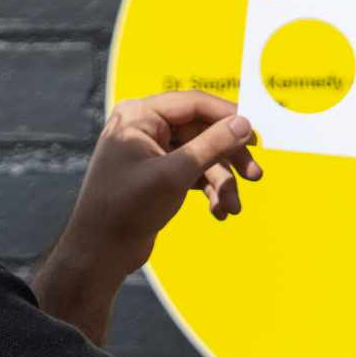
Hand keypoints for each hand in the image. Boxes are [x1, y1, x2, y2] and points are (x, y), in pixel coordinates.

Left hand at [61, 92, 263, 279]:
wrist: (99, 252)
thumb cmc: (125, 209)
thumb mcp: (174, 174)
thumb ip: (212, 145)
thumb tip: (244, 123)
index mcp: (139, 115)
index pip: (193, 104)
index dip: (227, 116)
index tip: (255, 134)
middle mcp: (145, 127)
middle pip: (202, 131)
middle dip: (229, 157)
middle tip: (255, 175)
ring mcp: (152, 152)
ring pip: (202, 156)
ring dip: (221, 181)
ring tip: (233, 207)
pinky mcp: (158, 174)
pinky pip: (193, 173)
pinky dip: (208, 190)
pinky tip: (219, 212)